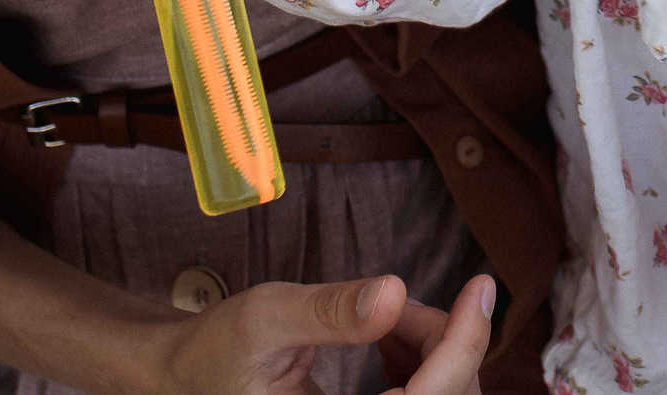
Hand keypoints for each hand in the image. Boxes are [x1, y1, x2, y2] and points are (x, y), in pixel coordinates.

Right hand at [145, 271, 492, 394]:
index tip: (479, 287)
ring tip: (387, 318)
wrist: (186, 380)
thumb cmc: (216, 353)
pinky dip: (420, 364)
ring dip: (433, 352)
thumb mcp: (264, 319)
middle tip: (396, 303)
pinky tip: (389, 337)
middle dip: (442, 341)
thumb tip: (394, 293)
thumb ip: (330, 311)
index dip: (463, 344)